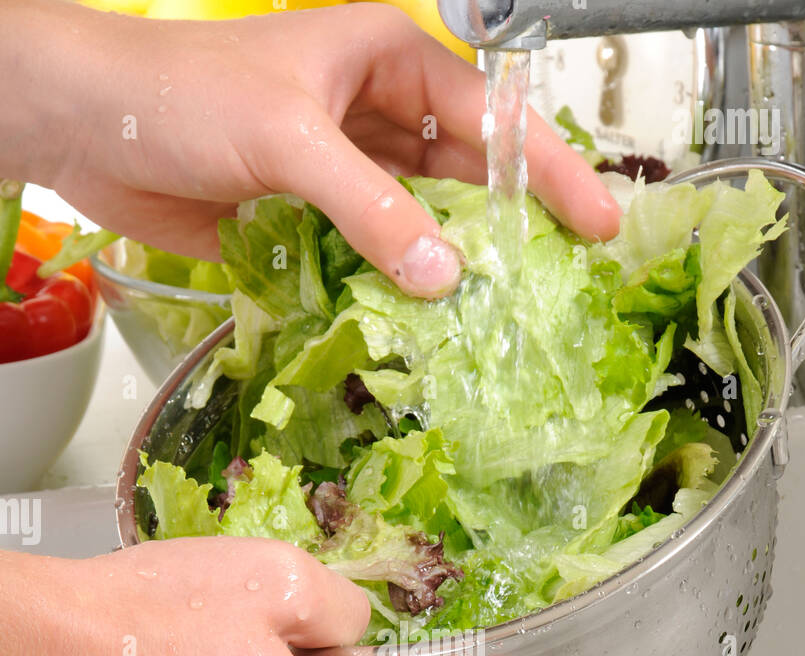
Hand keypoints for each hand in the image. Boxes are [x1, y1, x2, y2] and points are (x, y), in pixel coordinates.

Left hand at [11, 1, 619, 296]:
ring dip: (452, 271)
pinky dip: (393, 295)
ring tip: (501, 320)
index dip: (549, 170)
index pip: (492, 117)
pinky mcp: (312, 225)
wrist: (92, 130)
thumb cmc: (179, 93)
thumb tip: (442, 277)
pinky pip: (370, 263)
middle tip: (560, 285)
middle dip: (512, 229)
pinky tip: (423, 328)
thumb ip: (372, 208)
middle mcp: (375, 115)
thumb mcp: (291, 138)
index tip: (594, 223)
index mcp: (388, 60)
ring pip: (422, 227)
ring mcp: (345, 175)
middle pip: (468, 177)